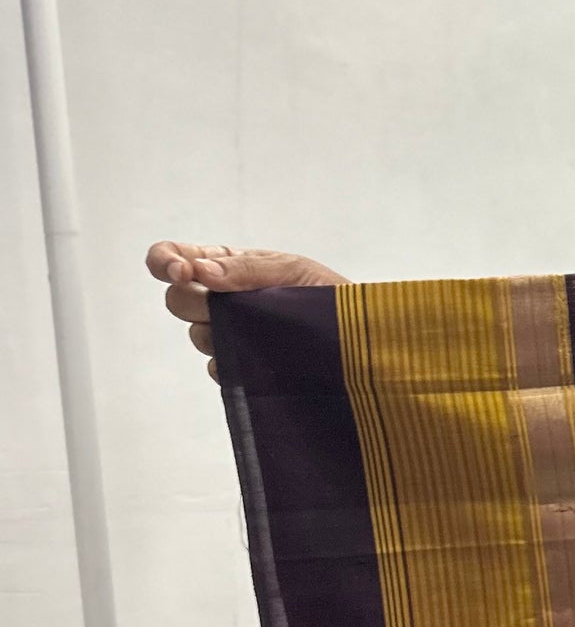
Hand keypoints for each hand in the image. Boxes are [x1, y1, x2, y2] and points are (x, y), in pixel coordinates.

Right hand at [146, 241, 348, 379]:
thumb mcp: (292, 270)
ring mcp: (229, 334)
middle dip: (195, 301)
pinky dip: (231, 363)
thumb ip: (246, 269)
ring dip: (219, 332)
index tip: (182, 272)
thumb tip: (201, 271)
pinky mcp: (240, 367)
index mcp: (227, 266)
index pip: (173, 258)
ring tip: (260, 330)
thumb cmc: (329, 295)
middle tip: (229, 305)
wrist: (359, 341)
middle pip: (176, 300)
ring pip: (196, 335)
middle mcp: (221, 300)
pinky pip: (217, 368)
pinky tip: (258, 359)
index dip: (164, 262)